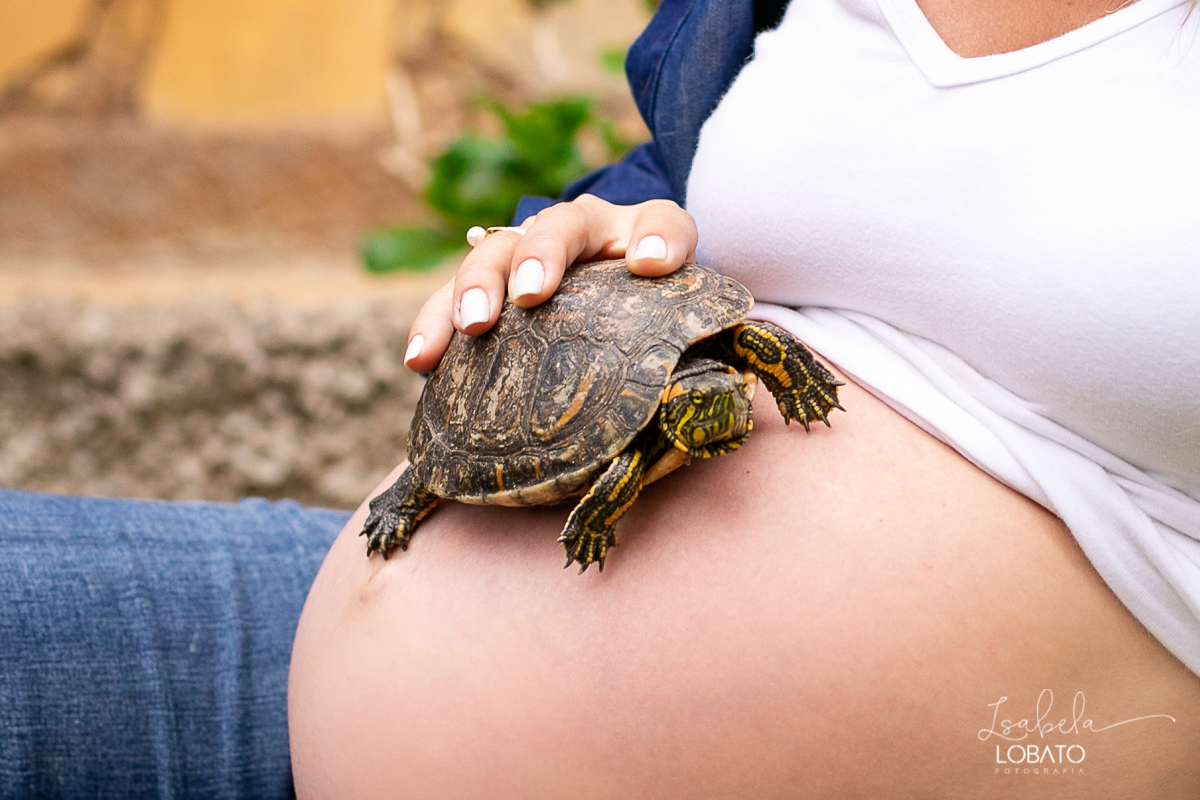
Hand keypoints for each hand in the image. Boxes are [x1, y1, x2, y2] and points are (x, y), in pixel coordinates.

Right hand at [402, 194, 698, 372]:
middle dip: (540, 257)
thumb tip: (711, 394)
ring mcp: (523, 258)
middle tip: (530, 295)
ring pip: (492, 253)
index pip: (660, 222)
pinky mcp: (484, 292)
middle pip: (558, 226)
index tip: (652, 264)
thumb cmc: (645, 322)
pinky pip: (449, 300)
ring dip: (476, 287)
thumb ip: (696, 347)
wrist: (601, 311)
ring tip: (470, 328)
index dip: (659, 238)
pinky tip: (420, 362)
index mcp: (638, 236)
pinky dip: (433, 325)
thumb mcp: (677, 326)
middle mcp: (578, 236)